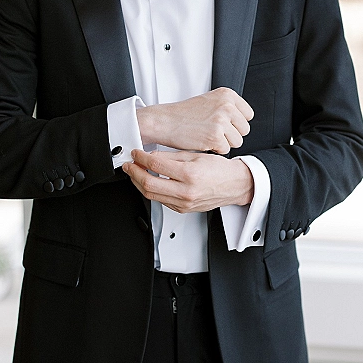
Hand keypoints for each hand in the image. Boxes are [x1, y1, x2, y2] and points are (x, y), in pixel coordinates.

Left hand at [123, 149, 253, 212]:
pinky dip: (151, 191)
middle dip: (133, 172)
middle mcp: (185, 191)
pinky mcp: (182, 209)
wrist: (234, 185)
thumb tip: (150, 156)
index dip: (141, 158)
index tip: (135, 153)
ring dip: (138, 183)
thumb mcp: (195, 155)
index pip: (156, 165)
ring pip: (151, 195)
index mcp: (189, 174)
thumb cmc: (219, 169)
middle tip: (128, 164)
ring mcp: (183, 203)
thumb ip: (170, 156)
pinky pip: (160, 200)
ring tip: (134, 172)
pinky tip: (148, 182)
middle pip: (148, 184)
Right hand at [136, 87, 253, 154]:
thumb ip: (228, 107)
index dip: (236, 123)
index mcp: (227, 94)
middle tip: (213, 131)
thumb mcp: (209, 101)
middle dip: (231, 134)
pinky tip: (203, 141)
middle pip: (245, 129)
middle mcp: (227, 105)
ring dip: (224, 143)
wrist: (164, 121)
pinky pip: (226, 150)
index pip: (248, 115)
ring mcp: (221, 121)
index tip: (223, 124)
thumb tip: (244, 120)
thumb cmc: (184, 114)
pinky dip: (215, 149)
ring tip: (207, 135)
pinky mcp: (215, 136)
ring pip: (237, 141)